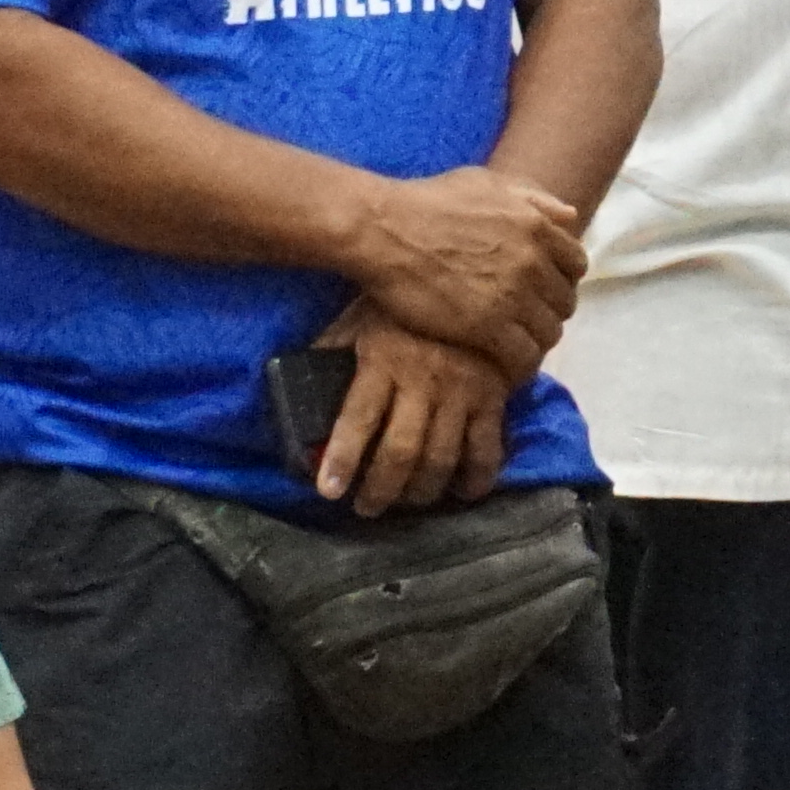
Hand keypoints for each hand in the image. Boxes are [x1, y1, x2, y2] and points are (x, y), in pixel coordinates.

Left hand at [310, 314, 514, 515]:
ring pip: (441, 458)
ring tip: (406, 503)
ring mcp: (462, 392)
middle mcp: (423, 381)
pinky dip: (477, 478)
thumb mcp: (357, 319)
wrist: (469, 281)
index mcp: (383, 360)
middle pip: (402, 451)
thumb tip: (296, 385)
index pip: (359, 419)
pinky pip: (487, 448)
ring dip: (421, 492)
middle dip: (380, 489)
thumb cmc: (399, 306)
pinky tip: (463, 493)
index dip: (342, 458)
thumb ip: (330, 351)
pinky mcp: (493, 397)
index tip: (328, 491)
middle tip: (365, 508)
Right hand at [334, 165, 588, 370]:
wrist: (382, 231)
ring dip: (535, 339)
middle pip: (564, 302)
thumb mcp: (485, 183)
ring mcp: (511, 296)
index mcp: (535, 226)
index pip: (576, 264)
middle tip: (526, 317)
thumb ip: (532, 197)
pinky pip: (524, 356)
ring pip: (549, 332)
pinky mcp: (486, 328)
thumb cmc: (427, 202)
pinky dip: (519, 364)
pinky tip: (503, 362)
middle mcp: (531, 262)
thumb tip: (570, 215)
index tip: (543, 287)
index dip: (562, 278)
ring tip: (514, 341)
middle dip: (548, 311)